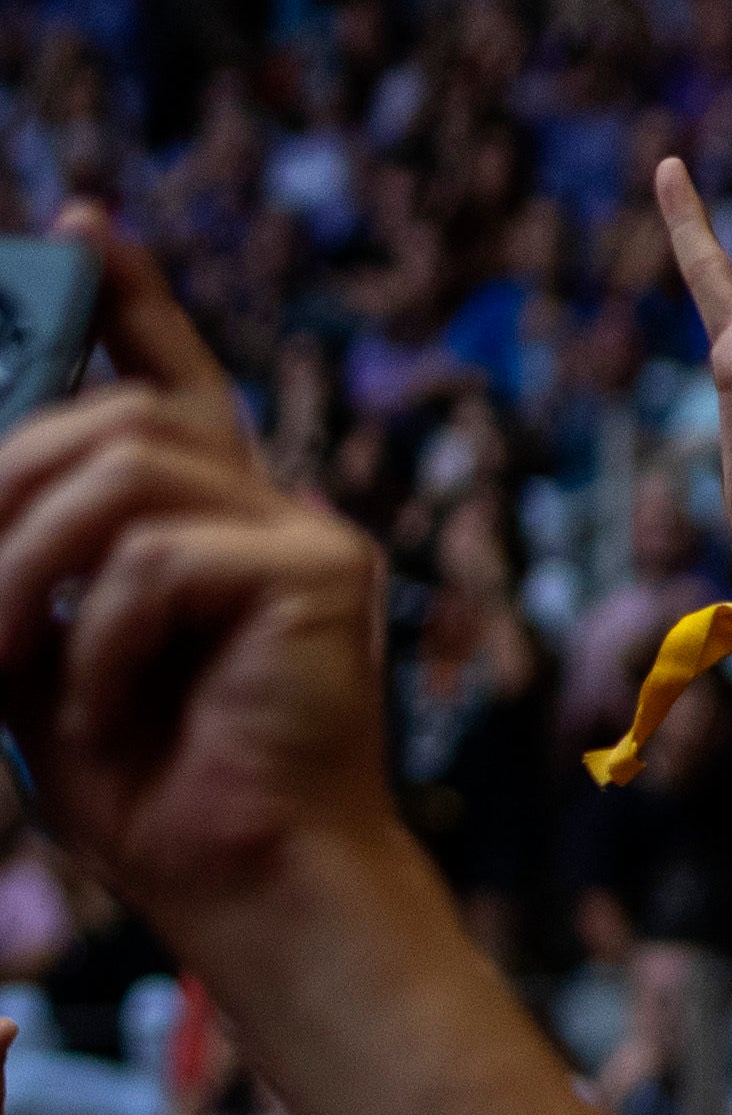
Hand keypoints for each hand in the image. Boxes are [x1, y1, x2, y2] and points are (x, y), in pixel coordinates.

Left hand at [0, 217, 401, 933]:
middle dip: (1, 484)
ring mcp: (302, 536)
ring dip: (26, 563)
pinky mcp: (318, 572)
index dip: (128, 301)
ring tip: (3, 657)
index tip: (77, 230)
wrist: (246, 884)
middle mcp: (267, 512)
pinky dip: (102, 637)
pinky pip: (161, 558)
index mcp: (210, 527)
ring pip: (122, 469)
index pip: (169, 384)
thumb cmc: (150, 789)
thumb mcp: (38, 649)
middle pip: (111, 420)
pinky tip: (108, 706)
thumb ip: (12, 558)